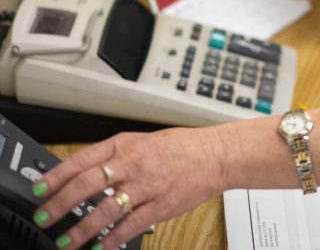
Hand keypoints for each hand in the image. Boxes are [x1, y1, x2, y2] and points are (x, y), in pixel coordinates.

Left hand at [32, 126, 229, 249]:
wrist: (217, 155)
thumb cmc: (183, 147)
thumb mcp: (143, 142)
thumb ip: (115, 157)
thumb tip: (82, 174)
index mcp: (126, 145)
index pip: (82, 160)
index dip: (56, 177)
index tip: (39, 191)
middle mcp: (134, 164)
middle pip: (87, 185)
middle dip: (60, 205)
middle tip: (45, 219)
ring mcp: (147, 185)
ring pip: (106, 209)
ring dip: (83, 229)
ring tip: (68, 241)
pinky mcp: (161, 205)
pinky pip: (132, 225)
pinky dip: (114, 239)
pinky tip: (102, 247)